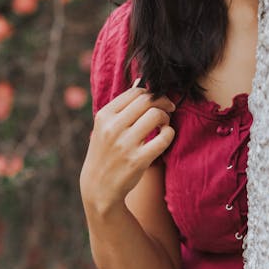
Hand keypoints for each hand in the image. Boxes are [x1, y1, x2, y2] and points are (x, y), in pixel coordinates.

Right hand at [80, 85, 175, 215]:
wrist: (98, 187)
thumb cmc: (106, 152)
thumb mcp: (105, 127)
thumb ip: (122, 106)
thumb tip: (141, 82)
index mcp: (104, 116)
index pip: (135, 92)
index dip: (151, 93)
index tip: (158, 100)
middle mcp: (113, 128)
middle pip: (147, 101)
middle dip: (163, 101)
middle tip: (168, 109)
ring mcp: (125, 144)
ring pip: (156, 116)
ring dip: (166, 117)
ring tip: (164, 124)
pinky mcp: (138, 160)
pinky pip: (164, 138)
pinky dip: (170, 133)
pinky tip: (166, 136)